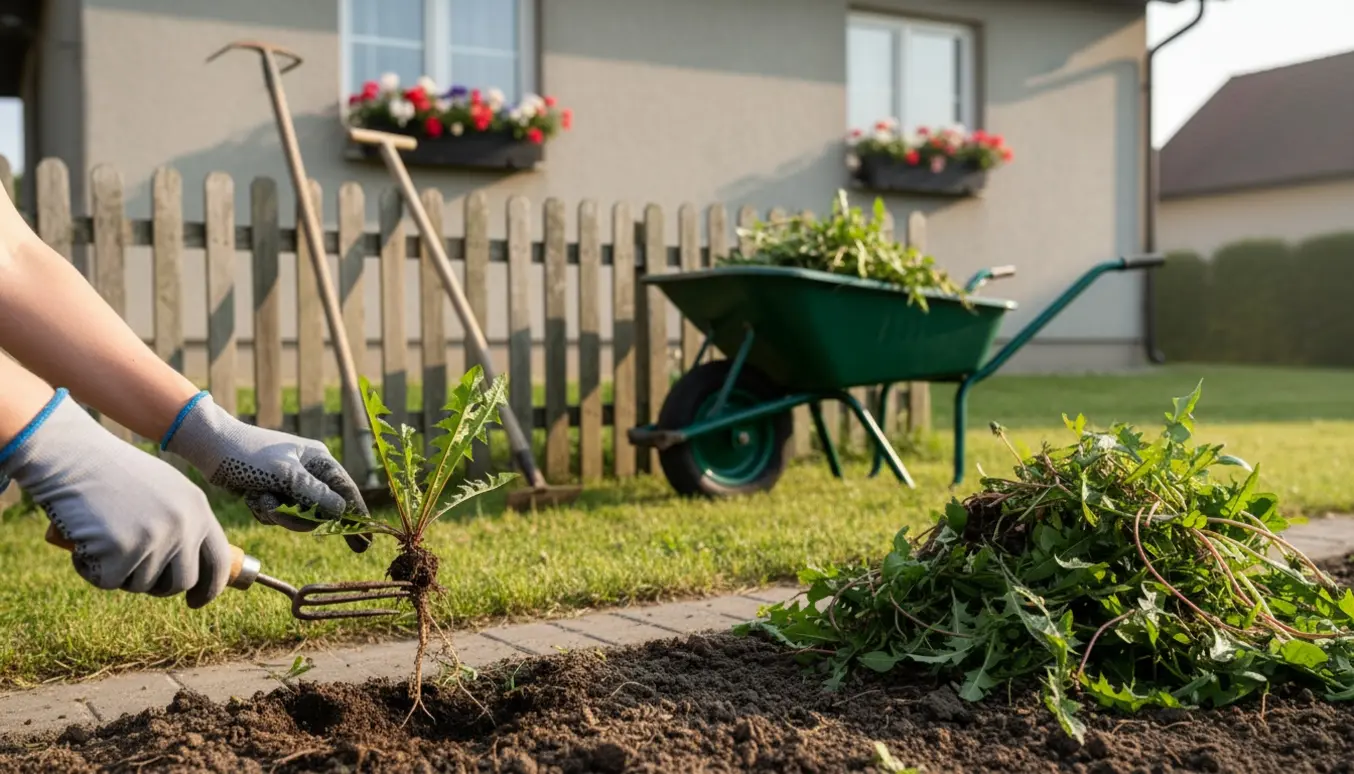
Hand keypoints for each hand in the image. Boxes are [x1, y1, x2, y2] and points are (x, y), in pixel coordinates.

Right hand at [0, 389, 231, 607]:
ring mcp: (154, 539)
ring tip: (104, 537)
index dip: (210, 587)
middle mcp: (183, 525)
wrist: (73, 456)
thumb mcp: (164, 490)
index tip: (196, 601)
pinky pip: (109, 582)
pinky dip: (92, 569)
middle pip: (181, 582)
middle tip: (135, 573)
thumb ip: (182, 522)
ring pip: (141, 584)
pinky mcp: (121, 551)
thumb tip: (191, 569)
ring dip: (120, 571)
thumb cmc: (113, 473)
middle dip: (159, 586)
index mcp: (198, 509)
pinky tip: (85, 540)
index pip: (217, 560)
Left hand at [162, 392, 371, 552]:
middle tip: (276, 511)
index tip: (365, 542)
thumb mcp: (286, 475)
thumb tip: (342, 512)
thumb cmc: (250, 454)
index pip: (346, 492)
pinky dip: (263, 510)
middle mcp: (309, 473)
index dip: (357, 518)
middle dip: (296, 517)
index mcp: (319, 461)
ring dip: (276, 513)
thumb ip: (315, 494)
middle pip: (319, 512)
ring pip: (296, 517)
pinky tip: (250, 496)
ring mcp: (290, 484)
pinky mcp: (272, 492)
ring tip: (259, 499)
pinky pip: (277, 514)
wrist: (211, 447)